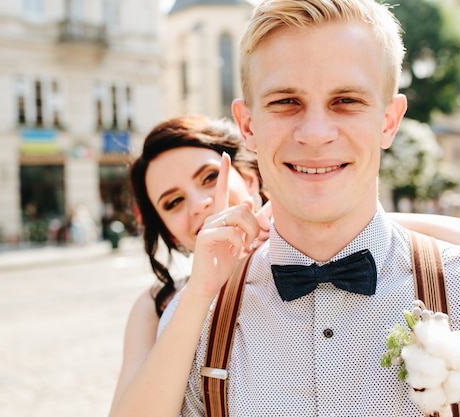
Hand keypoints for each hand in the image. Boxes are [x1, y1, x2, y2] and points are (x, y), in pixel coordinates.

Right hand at [186, 153, 263, 301]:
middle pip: (243, 207)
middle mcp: (212, 218)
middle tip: (254, 241)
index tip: (225, 155)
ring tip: (246, 246)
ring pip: (239, 216)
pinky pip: (231, 232)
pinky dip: (240, 242)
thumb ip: (249, 224)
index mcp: (220, 218)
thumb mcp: (242, 242)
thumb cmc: (223, 264)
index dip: (223, 173)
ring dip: (250, 233)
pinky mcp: (205, 237)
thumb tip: (254, 203)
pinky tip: (236, 251)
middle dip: (255, 225)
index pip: (221, 190)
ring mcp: (207, 226)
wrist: (208, 283)